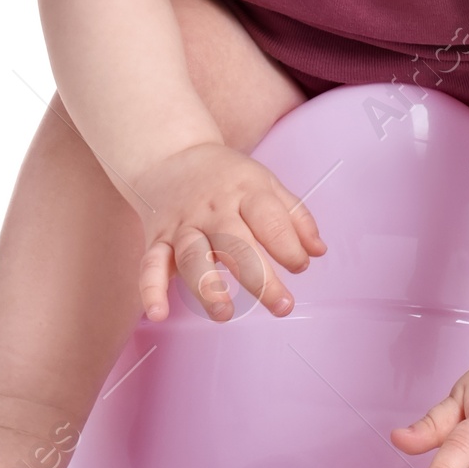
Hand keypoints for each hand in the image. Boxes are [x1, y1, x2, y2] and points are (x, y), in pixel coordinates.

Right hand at [133, 140, 325, 321]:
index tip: (300, 266)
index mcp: (246, 192)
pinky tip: (158, 313)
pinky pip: (151, 264)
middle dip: (260, 278)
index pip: (270, 220)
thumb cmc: (227, 178)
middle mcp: (213, 209)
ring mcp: (183, 224)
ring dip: (207, 287)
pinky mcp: (157, 239)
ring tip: (224, 313)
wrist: (170, 154)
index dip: (289, 247)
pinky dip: (151, 289)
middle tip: (282, 305)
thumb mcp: (266, 184)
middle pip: (236, 244)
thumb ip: (295, 217)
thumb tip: (318, 251)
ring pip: (193, 257)